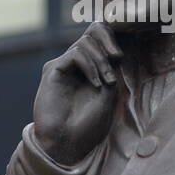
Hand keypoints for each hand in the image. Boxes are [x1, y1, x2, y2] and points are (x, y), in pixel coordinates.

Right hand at [32, 23, 122, 165]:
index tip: (121, 56)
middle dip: (108, 41)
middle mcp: (76, 64)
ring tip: (107, 82)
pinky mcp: (52, 70)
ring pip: (85, 43)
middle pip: (92, 31)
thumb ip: (109, 69)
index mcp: (91, 68)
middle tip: (117, 58)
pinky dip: (89, 66)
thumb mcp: (109, 93)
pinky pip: (75, 54)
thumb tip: (114, 50)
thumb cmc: (88, 125)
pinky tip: (95, 84)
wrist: (67, 143)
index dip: (112, 37)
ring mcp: (64, 66)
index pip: (100, 38)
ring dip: (101, 60)